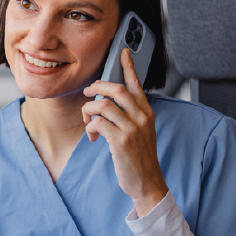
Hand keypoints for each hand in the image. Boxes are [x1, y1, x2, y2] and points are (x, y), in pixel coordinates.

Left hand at [81, 48, 167, 215]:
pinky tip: (92, 137)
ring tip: (89, 123)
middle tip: (87, 95)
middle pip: (116, 89)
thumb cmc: (140, 157)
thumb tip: (107, 103)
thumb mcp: (141, 132)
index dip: (128, 67)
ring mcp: (132, 128)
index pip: (137, 84)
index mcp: (146, 112)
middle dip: (96, 88)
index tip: (122, 52)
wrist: (148, 182)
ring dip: (89, 112)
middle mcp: (142, 117)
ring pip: (103, 105)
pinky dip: (90, 128)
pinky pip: (98, 123)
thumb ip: (129, 115)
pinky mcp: (122, 141)